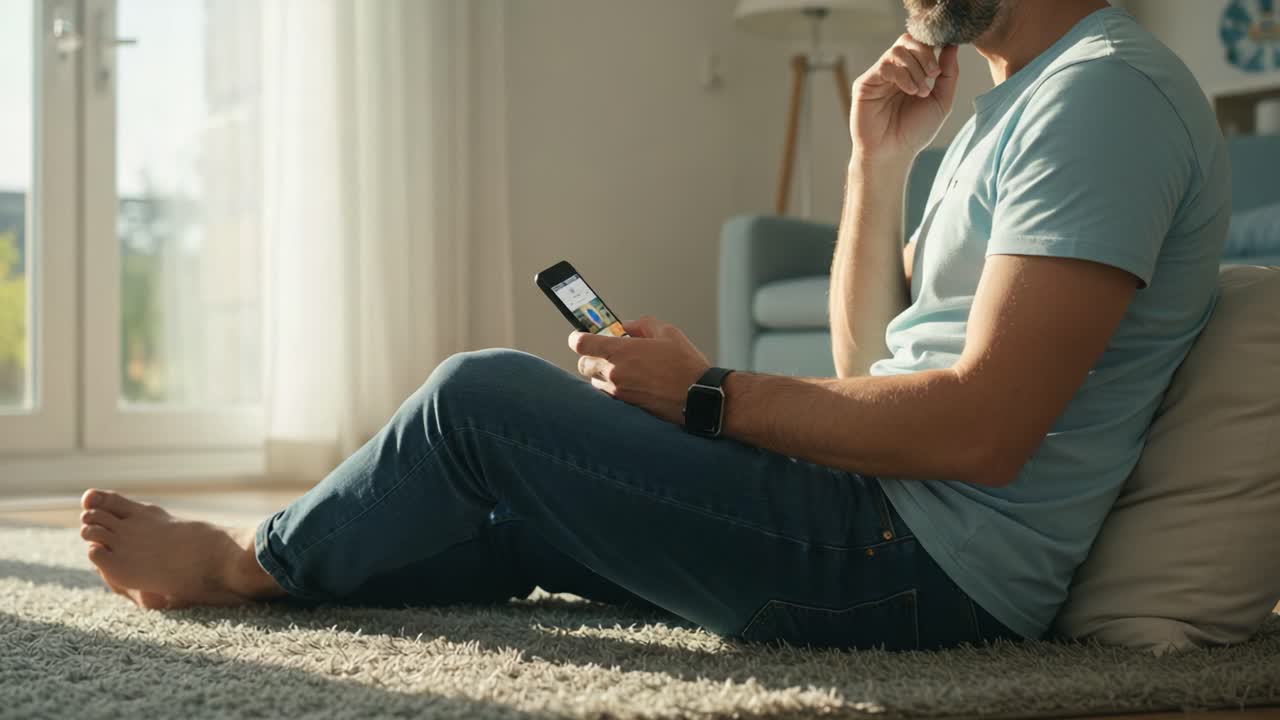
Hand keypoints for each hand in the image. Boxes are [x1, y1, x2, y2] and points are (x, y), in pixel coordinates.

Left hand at [569, 316, 709, 424]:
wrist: (699, 397)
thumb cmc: (686, 366)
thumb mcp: (667, 333)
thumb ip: (642, 325)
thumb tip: (628, 326)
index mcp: (621, 351)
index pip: (581, 343)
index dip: (577, 338)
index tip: (580, 336)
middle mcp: (614, 373)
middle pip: (583, 364)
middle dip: (591, 357)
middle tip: (606, 352)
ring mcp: (618, 392)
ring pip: (595, 381)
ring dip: (602, 374)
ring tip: (624, 369)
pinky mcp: (626, 406)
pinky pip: (608, 395)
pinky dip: (613, 388)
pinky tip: (632, 384)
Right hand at [850, 35, 959, 166]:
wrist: (893, 153)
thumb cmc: (915, 132)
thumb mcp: (941, 101)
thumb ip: (949, 74)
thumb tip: (953, 46)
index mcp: (910, 72)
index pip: (919, 44)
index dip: (932, 48)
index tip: (940, 69)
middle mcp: (893, 71)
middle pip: (908, 41)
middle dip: (925, 55)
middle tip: (934, 75)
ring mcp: (878, 76)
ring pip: (897, 51)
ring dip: (915, 68)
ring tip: (921, 90)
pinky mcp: (865, 83)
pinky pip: (885, 65)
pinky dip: (902, 75)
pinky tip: (910, 91)